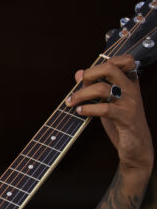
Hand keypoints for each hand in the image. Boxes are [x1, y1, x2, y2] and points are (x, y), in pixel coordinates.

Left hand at [66, 54, 153, 176]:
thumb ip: (94, 87)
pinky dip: (88, 109)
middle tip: (79, 87)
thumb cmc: (121, 123)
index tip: (90, 77)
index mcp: (129, 83)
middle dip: (89, 75)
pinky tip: (80, 112)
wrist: (136, 148)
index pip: (124, 60)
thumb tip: (78, 73)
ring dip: (81, 95)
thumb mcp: (106, 102)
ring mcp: (130, 104)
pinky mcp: (126, 118)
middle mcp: (131, 90)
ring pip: (103, 88)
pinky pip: (105, 108)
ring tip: (72, 103)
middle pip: (110, 68)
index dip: (103, 62)